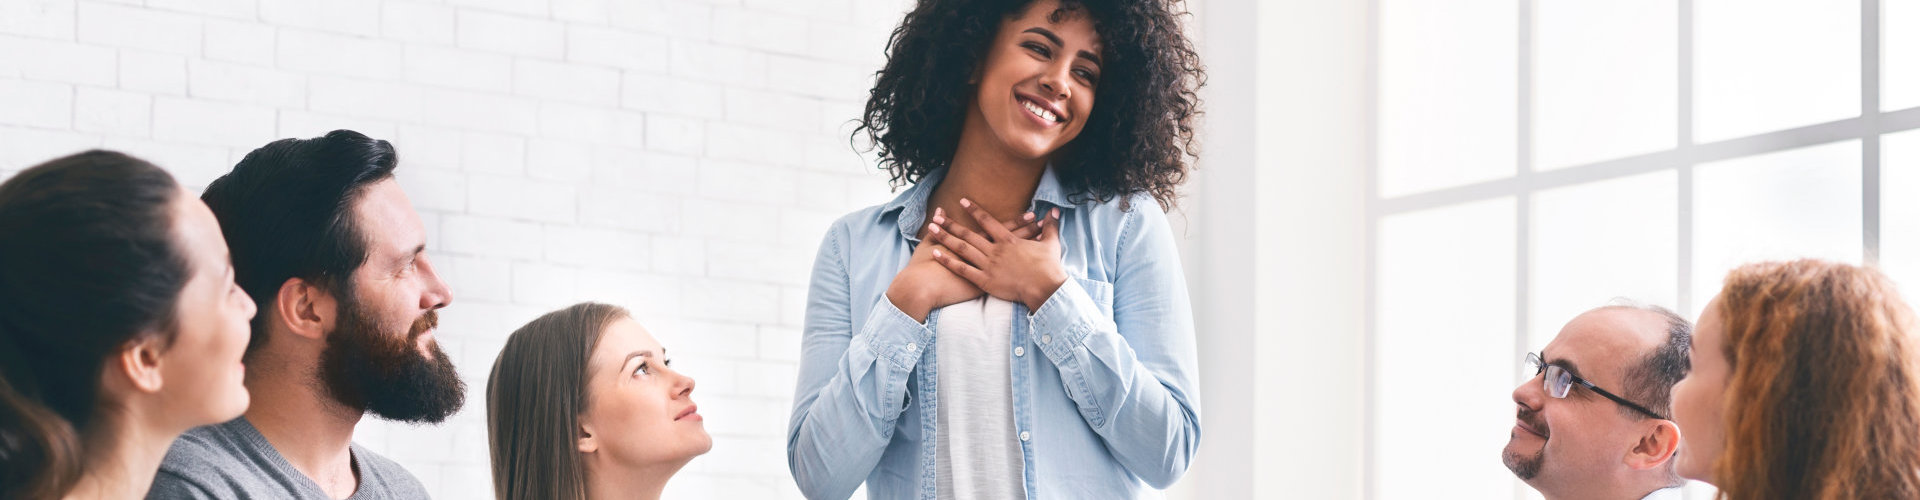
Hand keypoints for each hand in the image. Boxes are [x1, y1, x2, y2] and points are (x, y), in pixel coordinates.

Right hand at [883, 209, 1046, 321]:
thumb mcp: (930, 243)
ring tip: (1042, 246)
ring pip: (1012, 261)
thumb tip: (938, 211)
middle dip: (1028, 233)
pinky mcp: (982, 287)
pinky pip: (1006, 280)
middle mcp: (982, 257)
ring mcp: (985, 272)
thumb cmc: (924, 267)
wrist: (922, 287)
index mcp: (973, 245)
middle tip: (1045, 225)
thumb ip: (939, 227)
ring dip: (1027, 252)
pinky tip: (1032, 273)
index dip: (1017, 223)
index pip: (1000, 230)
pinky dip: (1020, 275)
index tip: (1032, 214)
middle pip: (1011, 243)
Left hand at [927, 199, 1066, 310]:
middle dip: (951, 223)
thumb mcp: (1051, 244)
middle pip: (969, 233)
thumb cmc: (1049, 268)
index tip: (962, 201)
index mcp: (1008, 240)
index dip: (974, 210)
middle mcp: (995, 250)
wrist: (1045, 289)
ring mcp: (988, 265)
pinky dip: (948, 261)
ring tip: (931, 229)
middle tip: (936, 216)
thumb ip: (1051, 226)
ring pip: (962, 248)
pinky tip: (936, 254)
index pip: (987, 221)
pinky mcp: (985, 281)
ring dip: (945, 238)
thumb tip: (1054, 211)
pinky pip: (962, 270)